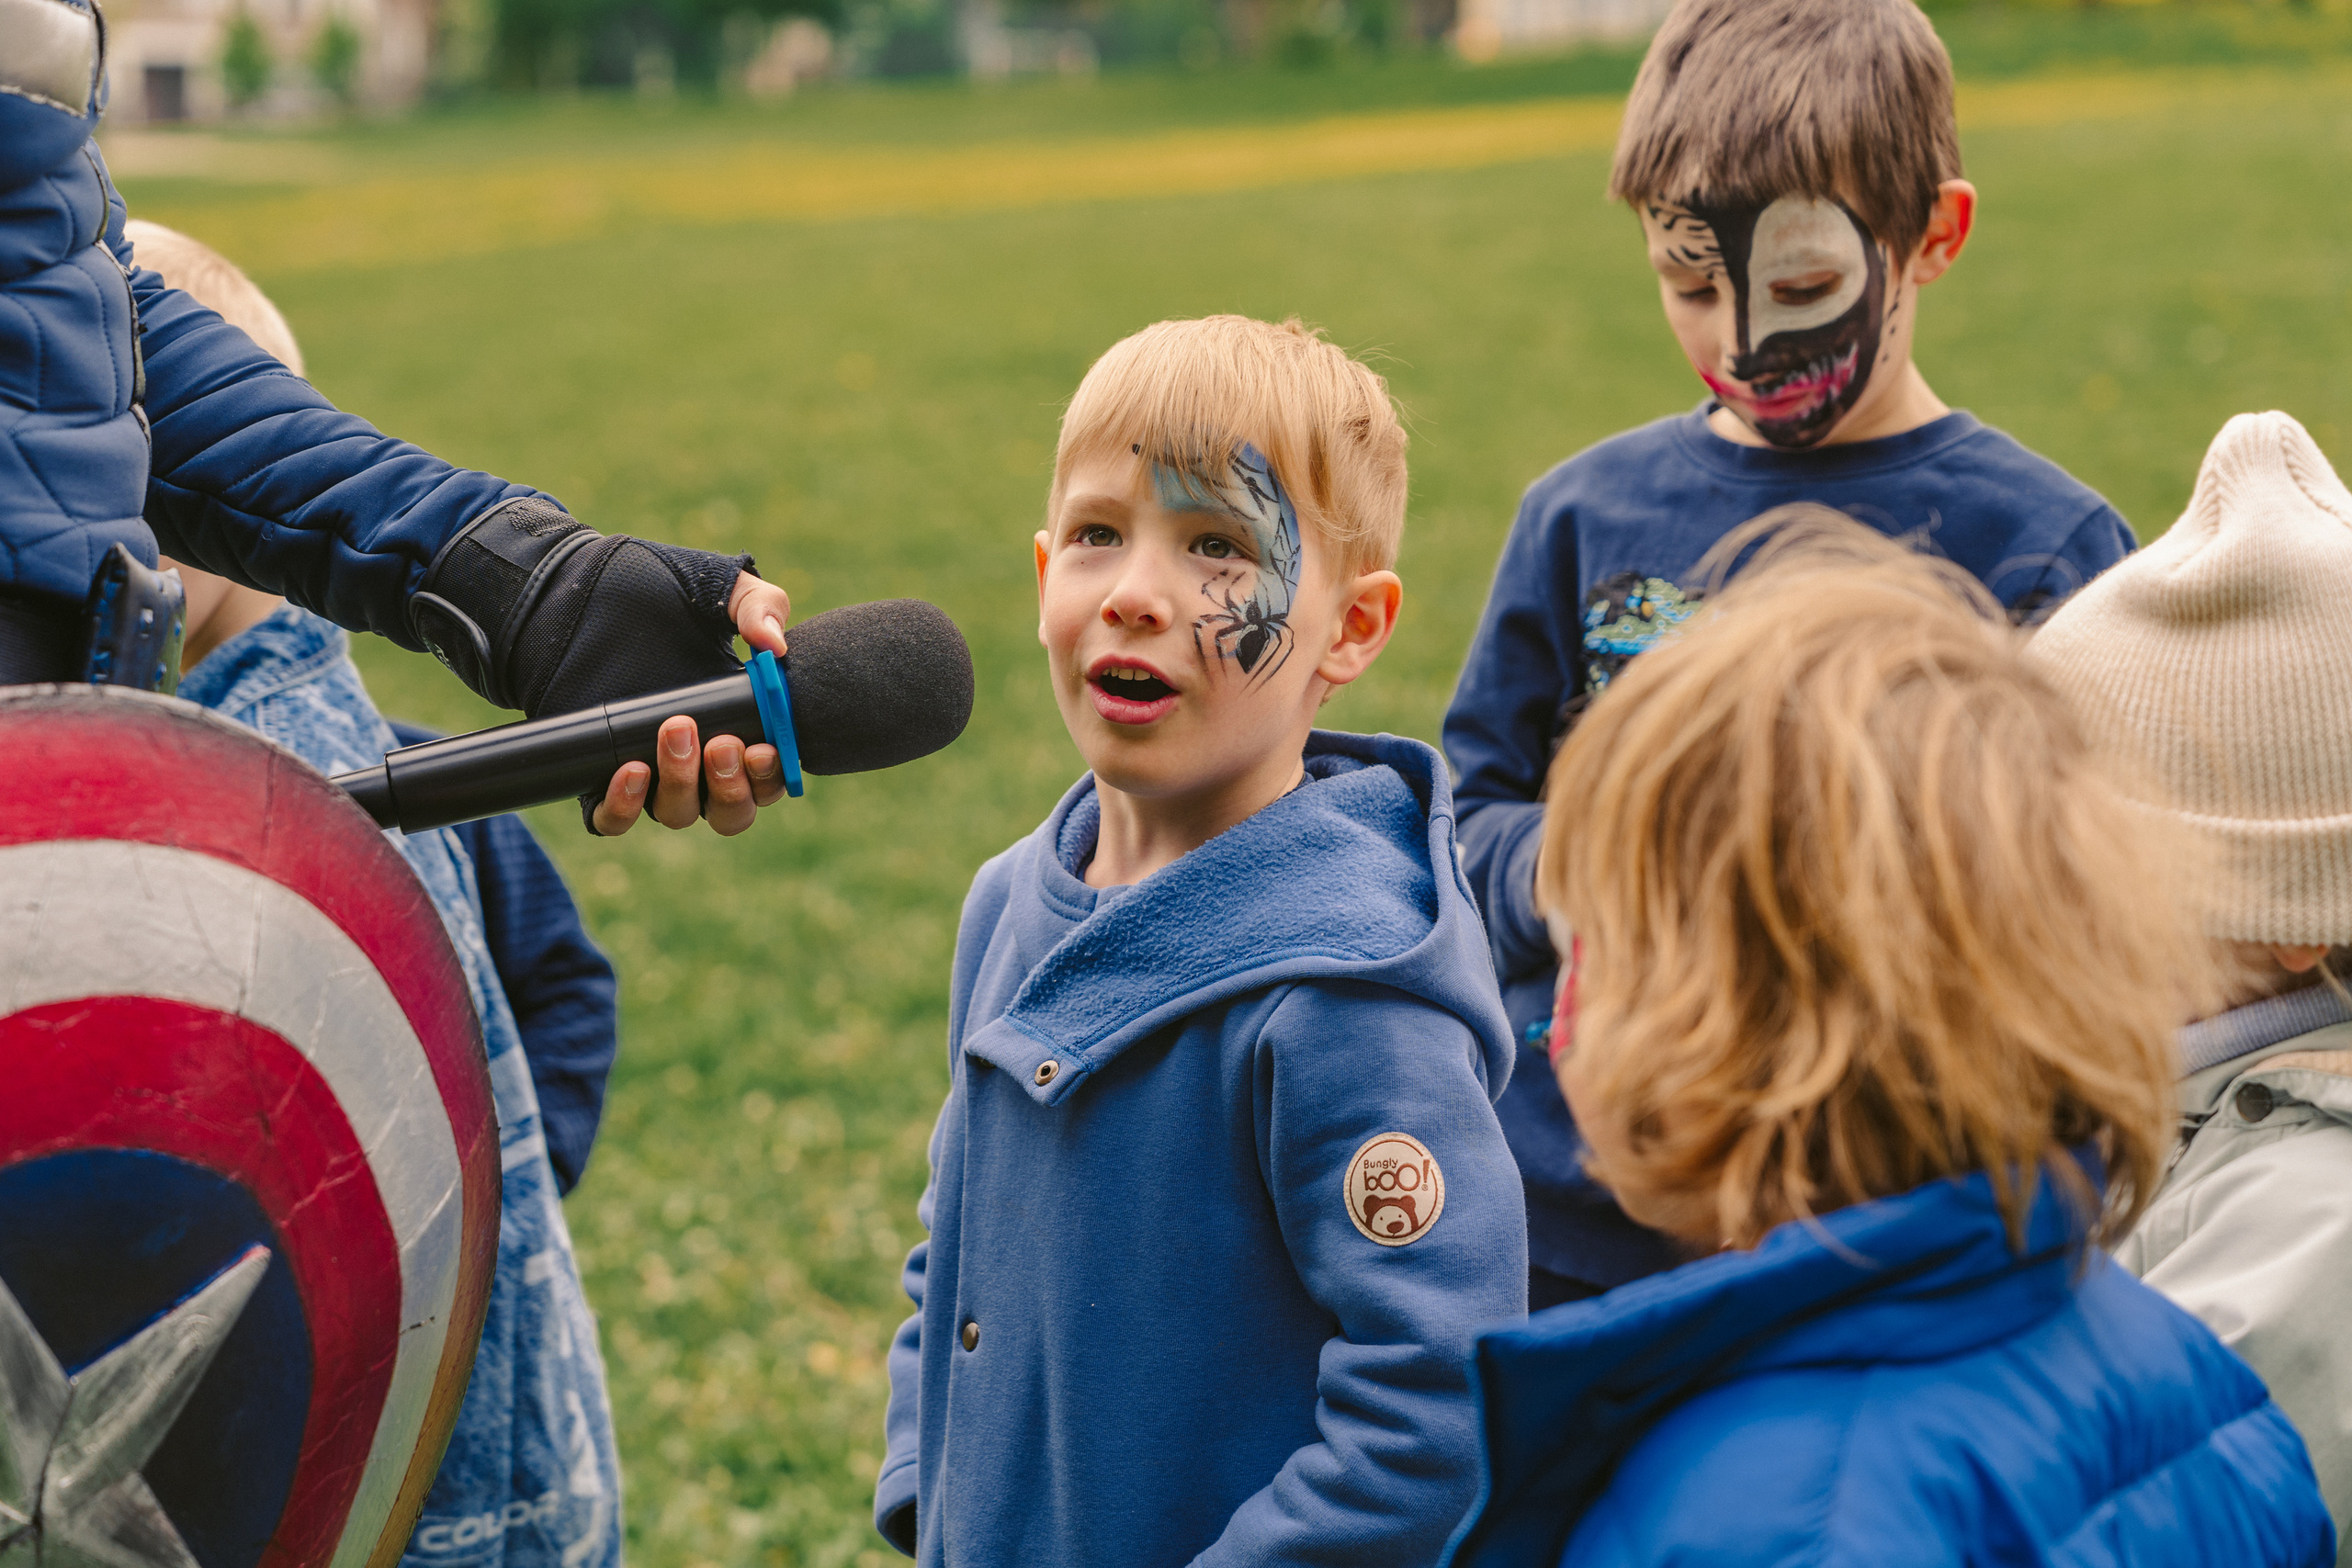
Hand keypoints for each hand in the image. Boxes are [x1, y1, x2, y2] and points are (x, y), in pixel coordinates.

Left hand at [592, 572, 793, 835]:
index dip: (771, 775)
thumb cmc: (649, 586)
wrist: (568, 589)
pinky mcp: (597, 776)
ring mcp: (650, 771)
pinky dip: (625, 808)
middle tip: (720, 743)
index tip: (764, 748)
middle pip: (731, 810)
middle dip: (732, 785)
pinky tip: (631, 773)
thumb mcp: (713, 584)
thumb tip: (778, 647)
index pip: (767, 777)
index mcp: (737, 723)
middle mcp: (697, 760)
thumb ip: (759, 606)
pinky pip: (613, 820)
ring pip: (678, 814)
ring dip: (684, 785)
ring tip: (675, 731)